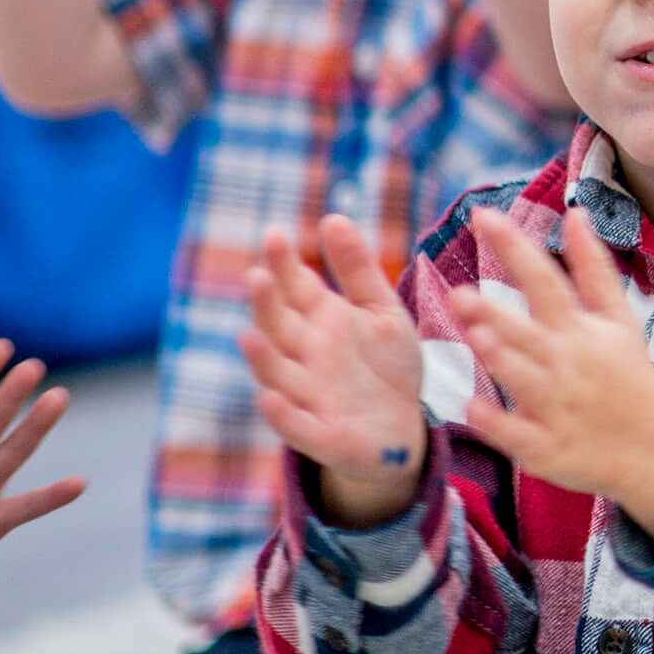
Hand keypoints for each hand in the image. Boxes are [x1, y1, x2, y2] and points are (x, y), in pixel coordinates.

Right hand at [244, 216, 428, 526]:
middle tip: (258, 276)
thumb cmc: (386, 366)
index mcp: (320, 322)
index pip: (295, 288)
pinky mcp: (321, 436)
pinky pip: (296, 426)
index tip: (274, 234)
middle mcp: (306, 356)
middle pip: (278, 327)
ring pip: (277, 375)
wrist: (403, 428)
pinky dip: (282, 415)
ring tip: (250, 336)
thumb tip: (333, 216)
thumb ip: (358, 270)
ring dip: (263, 358)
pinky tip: (270, 398)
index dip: (283, 264)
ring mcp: (309, 396)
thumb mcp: (381, 312)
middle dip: (266, 305)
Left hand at [449, 209, 653, 540]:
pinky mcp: (548, 448)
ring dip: (502, 359)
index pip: (545, 279)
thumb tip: (575, 212)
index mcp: (581, 329)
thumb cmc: (627, 374)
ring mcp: (557, 407)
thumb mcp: (618, 318)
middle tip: (459, 294)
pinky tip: (472, 408)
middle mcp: (566, 363)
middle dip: (496, 314)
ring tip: (476, 337)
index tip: (484, 215)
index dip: (515, 247)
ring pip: (523, 381)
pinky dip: (497, 423)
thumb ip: (592, 267)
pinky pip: (518, 435)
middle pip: (528, 332)